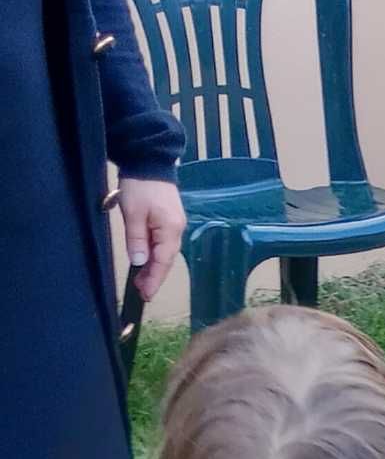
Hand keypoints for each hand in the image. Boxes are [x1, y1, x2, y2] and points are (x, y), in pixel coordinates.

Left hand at [116, 177, 185, 301]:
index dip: (154, 279)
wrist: (149, 163)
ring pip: (164, 252)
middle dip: (154, 276)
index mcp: (170, 230)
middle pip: (166, 259)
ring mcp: (174, 225)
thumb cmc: (140, 187)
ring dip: (154, 267)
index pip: (163, 261)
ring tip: (141, 280)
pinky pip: (163, 244)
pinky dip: (155, 255)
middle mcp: (177, 230)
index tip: (145, 295)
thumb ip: (137, 239)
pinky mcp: (168, 220)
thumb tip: (140, 262)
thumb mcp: (133, 213)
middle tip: (141, 292)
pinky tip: (146, 260)